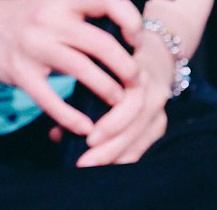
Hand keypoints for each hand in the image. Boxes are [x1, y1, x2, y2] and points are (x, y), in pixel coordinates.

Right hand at [0, 0, 141, 137]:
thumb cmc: (13, 18)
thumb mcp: (46, 5)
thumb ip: (77, 15)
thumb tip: (119, 36)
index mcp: (60, 0)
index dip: (129, 18)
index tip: (136, 39)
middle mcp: (48, 19)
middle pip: (101, 43)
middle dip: (126, 67)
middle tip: (135, 81)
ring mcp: (32, 45)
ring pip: (83, 69)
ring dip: (107, 90)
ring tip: (117, 101)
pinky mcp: (18, 71)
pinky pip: (51, 99)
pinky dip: (71, 116)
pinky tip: (83, 126)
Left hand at [73, 26, 173, 164]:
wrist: (149, 50)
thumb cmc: (109, 56)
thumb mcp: (93, 61)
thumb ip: (76, 90)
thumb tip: (55, 133)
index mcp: (133, 66)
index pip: (130, 101)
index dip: (112, 123)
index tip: (88, 137)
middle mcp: (150, 86)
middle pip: (137, 123)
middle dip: (111, 146)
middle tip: (84, 162)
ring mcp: (159, 104)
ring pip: (143, 135)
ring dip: (118, 154)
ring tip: (92, 166)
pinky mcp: (161, 119)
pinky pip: (148, 142)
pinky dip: (128, 156)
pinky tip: (110, 166)